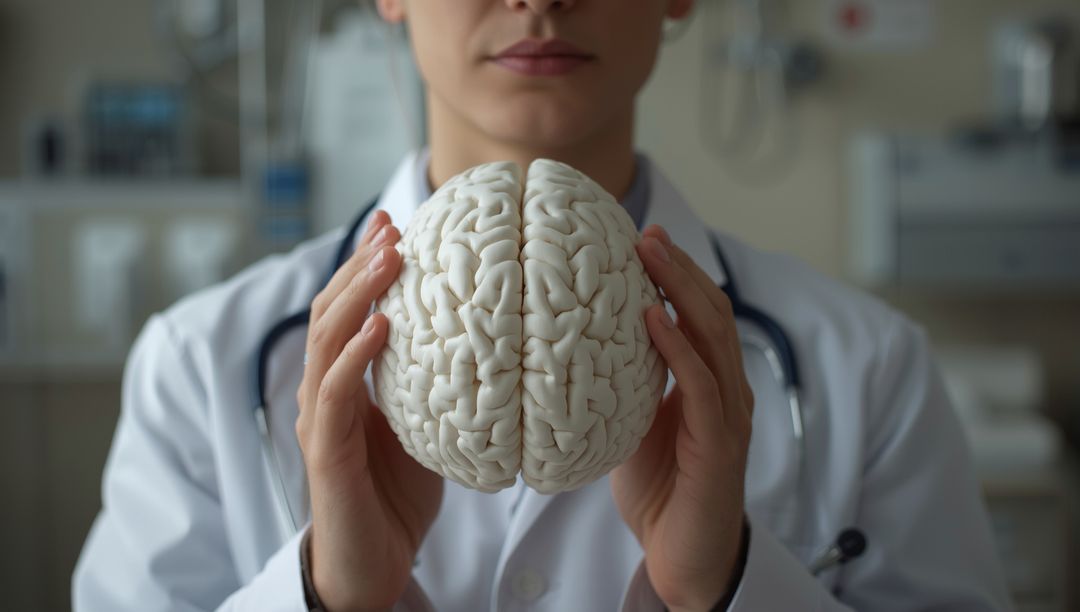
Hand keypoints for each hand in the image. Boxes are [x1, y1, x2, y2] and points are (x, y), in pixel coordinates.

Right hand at [296, 210, 443, 611]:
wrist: (370, 565)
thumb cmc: (395, 497)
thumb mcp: (424, 428)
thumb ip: (435, 386)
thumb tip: (488, 345)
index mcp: (345, 384)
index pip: (348, 312)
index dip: (364, 267)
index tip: (394, 226)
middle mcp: (323, 393)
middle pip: (332, 313)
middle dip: (359, 266)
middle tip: (391, 228)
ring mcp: (319, 421)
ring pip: (327, 342)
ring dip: (357, 295)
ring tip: (387, 259)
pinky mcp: (324, 452)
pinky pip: (334, 394)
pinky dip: (354, 355)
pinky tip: (380, 326)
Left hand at [611, 225, 754, 611]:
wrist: (682, 557)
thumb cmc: (660, 490)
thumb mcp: (635, 424)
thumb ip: (627, 383)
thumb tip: (581, 342)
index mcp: (712, 384)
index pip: (701, 315)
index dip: (678, 275)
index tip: (643, 239)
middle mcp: (729, 391)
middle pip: (713, 313)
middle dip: (680, 269)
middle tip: (646, 233)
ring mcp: (729, 416)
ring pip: (713, 337)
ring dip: (680, 291)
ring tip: (650, 255)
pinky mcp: (720, 444)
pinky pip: (701, 385)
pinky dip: (678, 347)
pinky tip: (653, 319)